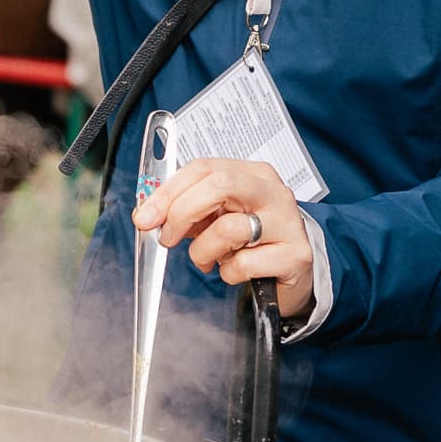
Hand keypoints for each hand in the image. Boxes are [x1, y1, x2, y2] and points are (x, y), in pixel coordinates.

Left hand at [135, 157, 314, 316]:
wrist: (293, 270)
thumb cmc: (252, 240)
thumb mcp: (218, 217)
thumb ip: (186, 209)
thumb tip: (147, 213)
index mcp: (253, 174)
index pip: (203, 168)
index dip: (168, 192)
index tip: (145, 216)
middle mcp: (273, 192)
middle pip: (219, 185)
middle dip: (182, 212)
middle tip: (168, 237)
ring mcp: (287, 222)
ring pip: (228, 228)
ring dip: (203, 251)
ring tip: (207, 258)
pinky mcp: (294, 255)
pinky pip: (243, 264)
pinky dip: (228, 273)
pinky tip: (235, 270)